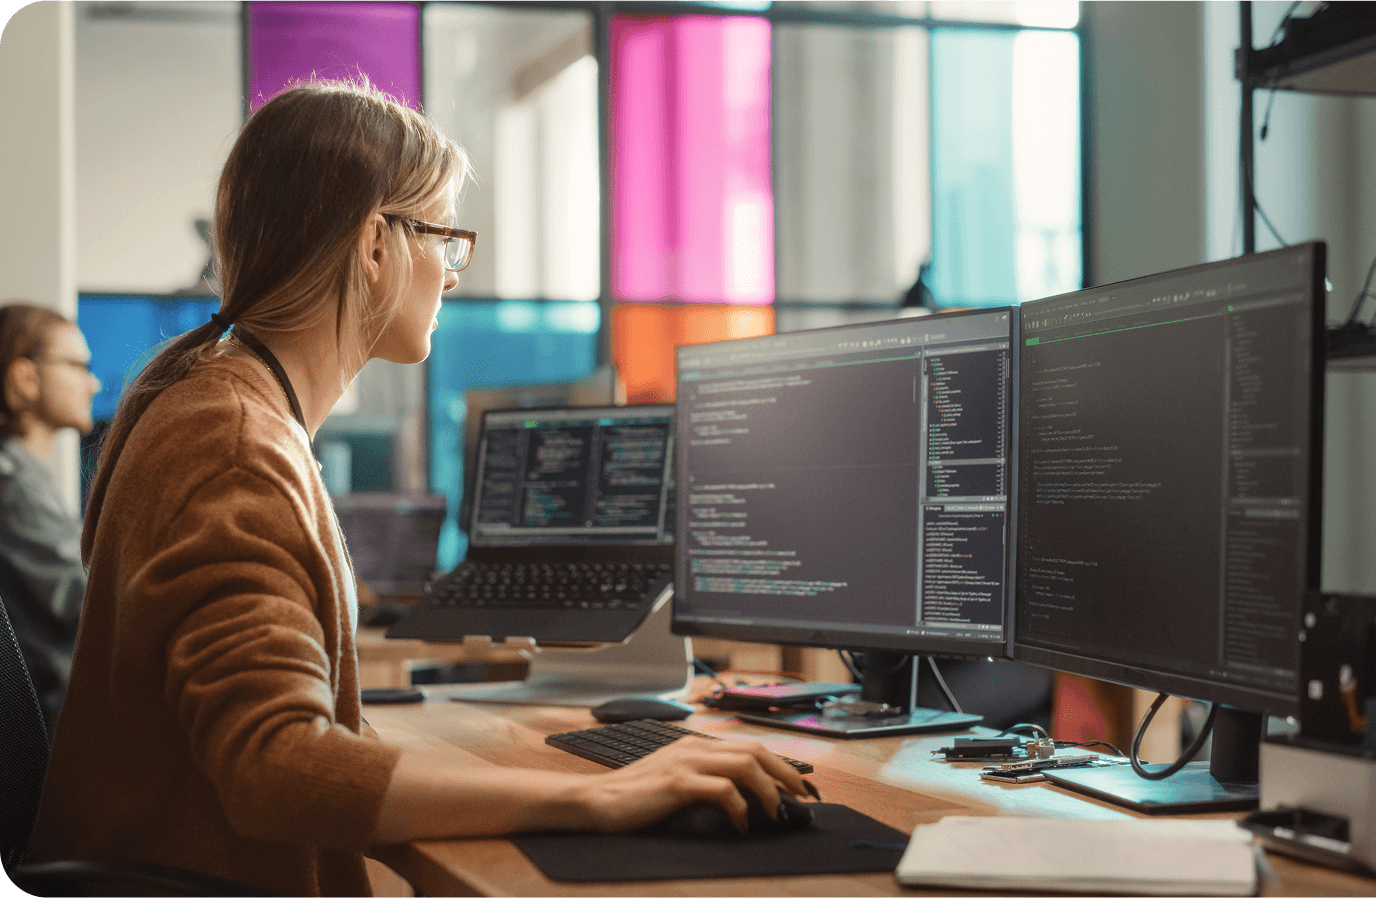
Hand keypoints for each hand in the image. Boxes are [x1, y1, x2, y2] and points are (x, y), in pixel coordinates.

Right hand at [566, 737, 810, 833]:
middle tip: (803, 796)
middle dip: (786, 773)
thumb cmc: (636, 796)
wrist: (597, 800)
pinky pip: (722, 790)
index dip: (780, 764)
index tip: (799, 784)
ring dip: (768, 789)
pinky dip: (740, 807)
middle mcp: (695, 748)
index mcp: (695, 746)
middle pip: (755, 751)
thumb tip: (741, 796)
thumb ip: (703, 778)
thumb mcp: (674, 779)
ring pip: (745, 764)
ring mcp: (686, 762)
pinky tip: (741, 823)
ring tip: (776, 811)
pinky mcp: (678, 783)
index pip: (749, 747)